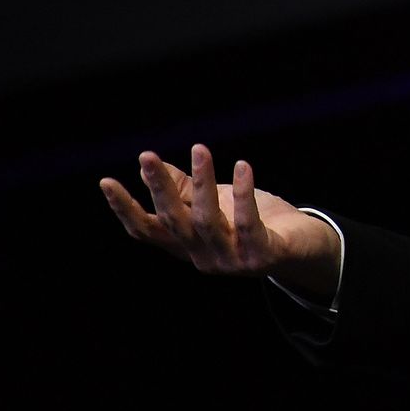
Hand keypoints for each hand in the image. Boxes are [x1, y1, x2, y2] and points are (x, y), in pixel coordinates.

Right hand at [99, 143, 339, 299]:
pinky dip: (244, 194)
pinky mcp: (260, 256)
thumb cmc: (255, 224)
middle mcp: (203, 257)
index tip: (106, 181)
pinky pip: (248, 223)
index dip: (125, 209)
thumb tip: (156, 166)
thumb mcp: (216, 205)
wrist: (303, 251)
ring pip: (208, 220)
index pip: (147, 231)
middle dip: (159, 189)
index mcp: (187, 246)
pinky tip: (243, 166)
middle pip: (174, 222)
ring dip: (203, 182)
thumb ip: (186, 191)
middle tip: (147, 157)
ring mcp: (230, 260)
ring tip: (200, 150)